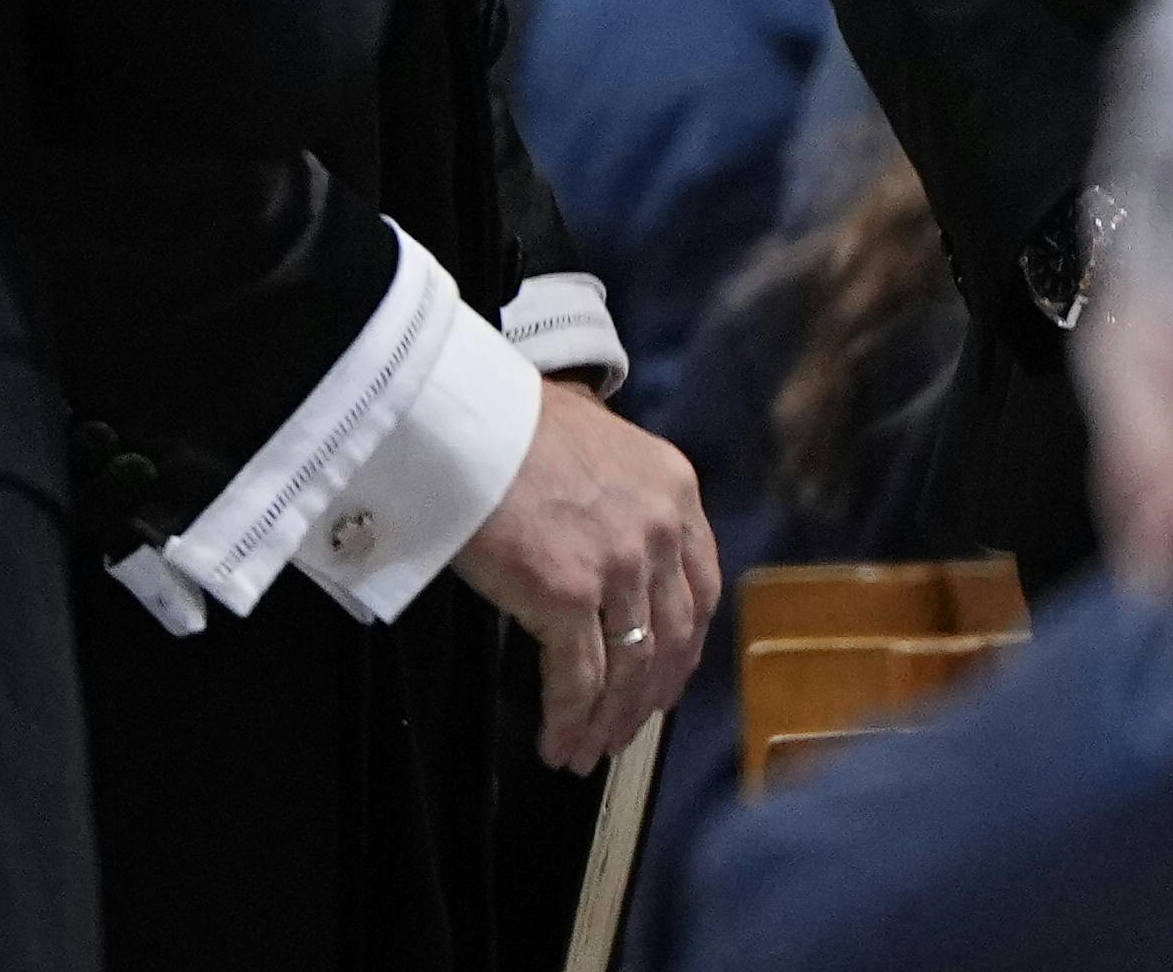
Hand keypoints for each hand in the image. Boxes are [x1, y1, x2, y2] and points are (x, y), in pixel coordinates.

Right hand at [448, 382, 718, 772]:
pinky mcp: (569, 594)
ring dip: (611, 721)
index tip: (671, 679)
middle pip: (673, 638)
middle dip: (650, 697)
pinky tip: (558, 744)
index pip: (702, 587)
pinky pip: (579, 679)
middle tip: (626, 731)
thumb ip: (623, 496)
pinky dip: (571, 721)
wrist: (470, 420)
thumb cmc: (515, 425)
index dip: (687, 645)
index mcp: (675, 490)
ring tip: (588, 751)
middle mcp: (660, 529)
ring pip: (631, 669)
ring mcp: (619, 565)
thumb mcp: (601, 445)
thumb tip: (607, 542)